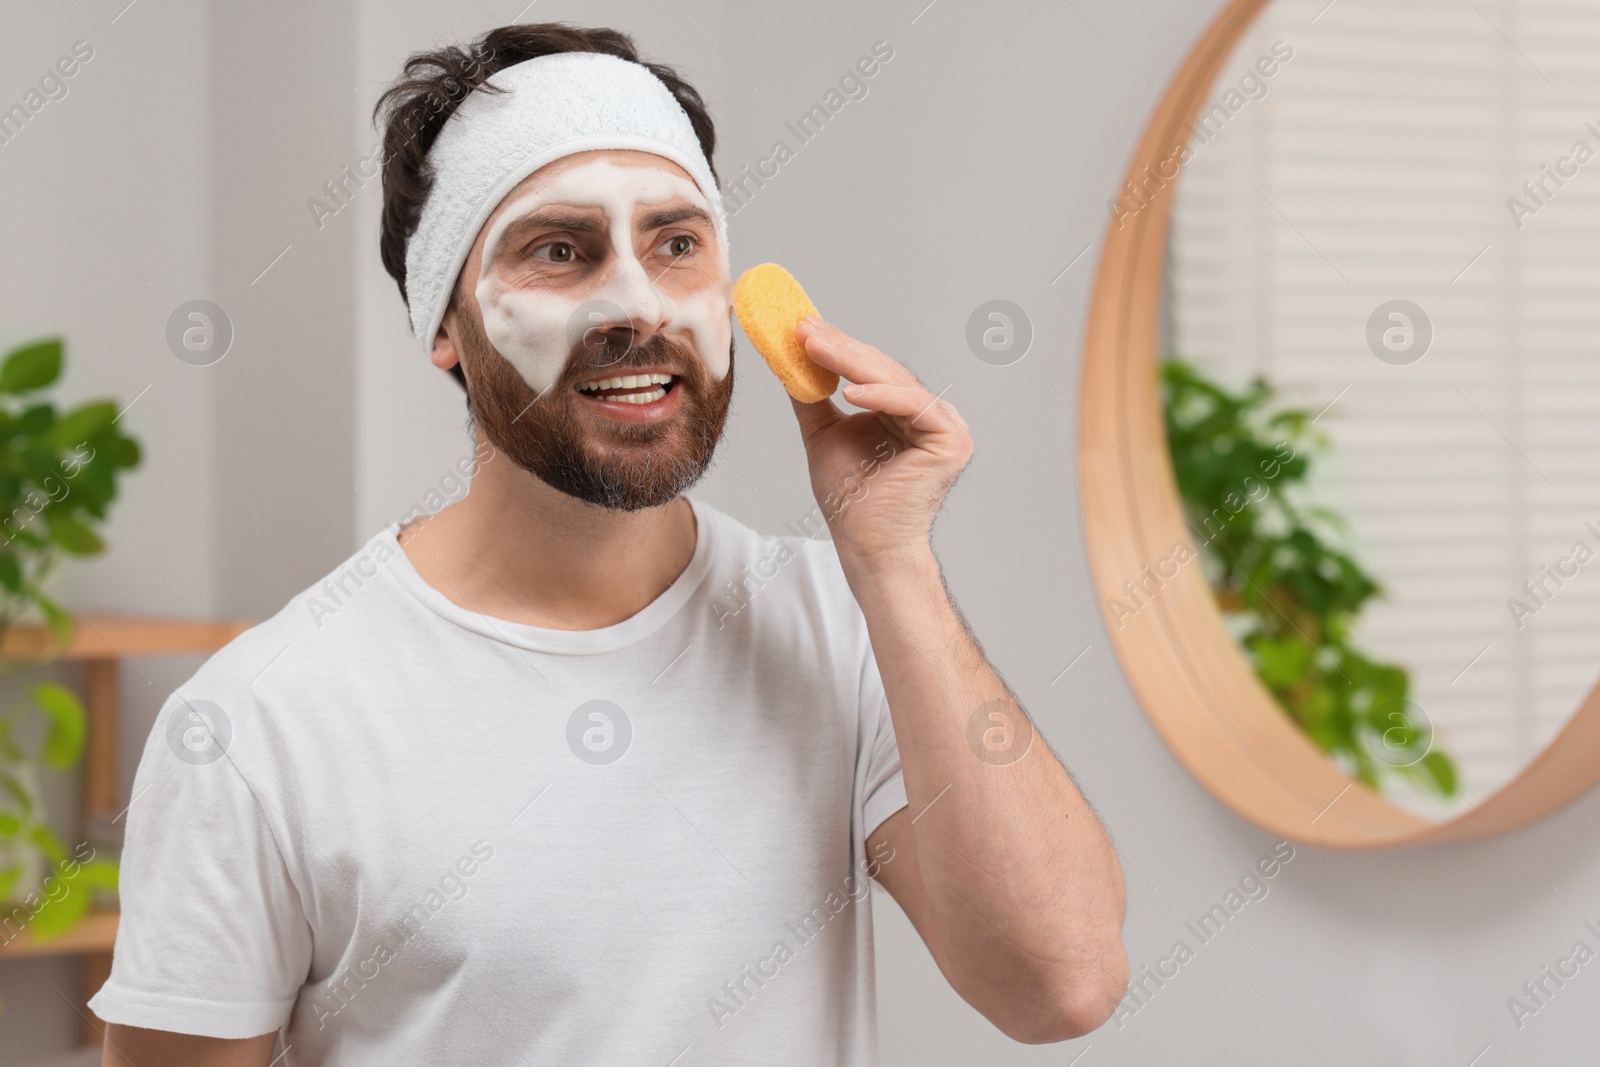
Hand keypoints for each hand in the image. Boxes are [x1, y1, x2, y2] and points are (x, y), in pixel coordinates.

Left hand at [788, 315, 972, 574]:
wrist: (865, 543)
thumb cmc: (851, 499)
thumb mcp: (823, 435)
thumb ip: (813, 399)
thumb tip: (789, 362)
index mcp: (904, 411)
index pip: (870, 370)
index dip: (835, 347)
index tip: (801, 326)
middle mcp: (930, 414)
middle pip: (882, 370)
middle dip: (839, 347)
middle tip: (804, 328)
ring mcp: (946, 425)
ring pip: (895, 381)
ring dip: (852, 362)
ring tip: (816, 347)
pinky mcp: (952, 439)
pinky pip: (913, 405)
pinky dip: (881, 395)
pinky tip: (849, 390)